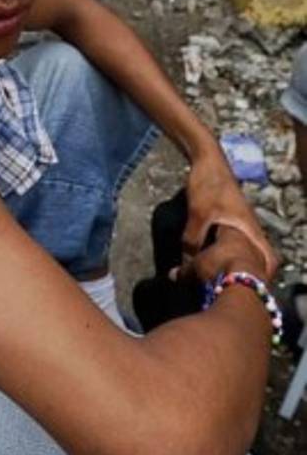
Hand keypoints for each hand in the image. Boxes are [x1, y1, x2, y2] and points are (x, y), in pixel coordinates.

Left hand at [184, 150, 277, 279]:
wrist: (206, 160)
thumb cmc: (208, 185)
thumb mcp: (199, 214)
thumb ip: (193, 240)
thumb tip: (185, 266)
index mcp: (249, 229)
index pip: (268, 258)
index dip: (265, 277)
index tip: (254, 294)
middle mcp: (249, 229)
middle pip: (259, 258)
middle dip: (250, 275)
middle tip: (235, 291)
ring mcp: (240, 224)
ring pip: (245, 250)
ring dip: (236, 264)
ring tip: (222, 281)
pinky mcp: (230, 220)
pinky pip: (233, 243)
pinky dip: (226, 253)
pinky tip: (211, 261)